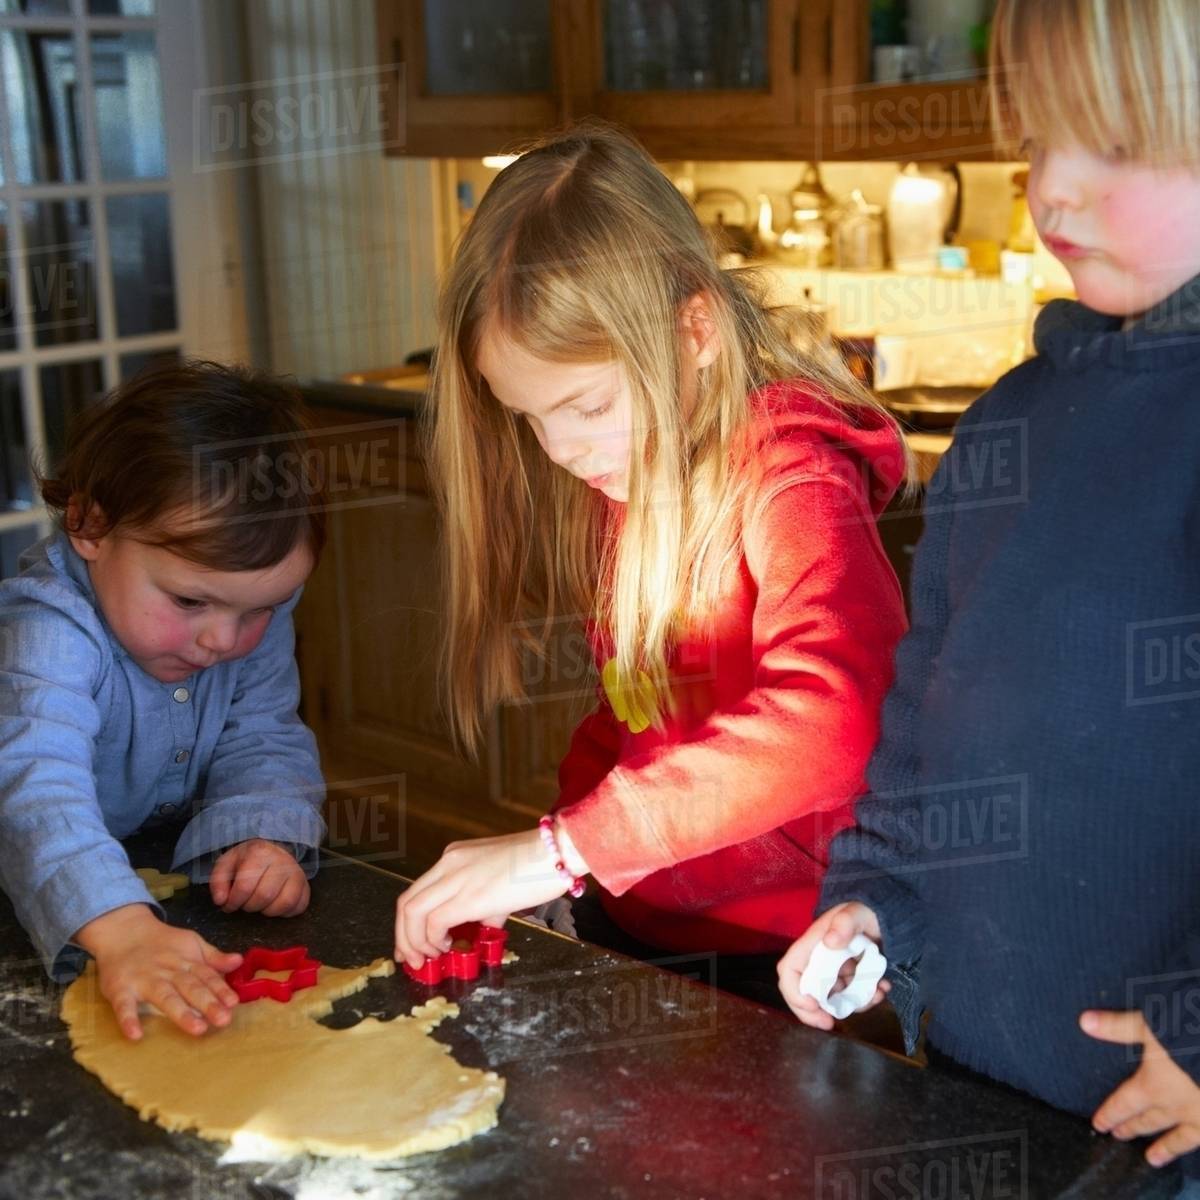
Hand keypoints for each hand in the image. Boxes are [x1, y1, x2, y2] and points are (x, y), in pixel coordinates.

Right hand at [74, 903, 242, 1040]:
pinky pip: (123, 1005)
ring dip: (181, 1013)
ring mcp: (144, 980)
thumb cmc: (162, 944)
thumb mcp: (191, 944)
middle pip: (190, 987)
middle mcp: (168, 971)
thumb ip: (213, 957)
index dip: (220, 989)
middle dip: (208, 1003)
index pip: (207, 976)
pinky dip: (128, 1019)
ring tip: (197, 1029)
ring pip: (165, 996)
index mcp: (186, 962)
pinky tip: (135, 1035)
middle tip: (223, 1019)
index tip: (233, 1003)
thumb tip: (238, 961)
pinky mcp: (120, 988)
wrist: (124, 930)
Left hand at [209, 839, 308, 915]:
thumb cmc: (247, 860)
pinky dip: (285, 912)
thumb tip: (221, 901)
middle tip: (245, 903)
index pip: (245, 886)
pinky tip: (274, 905)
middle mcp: (282, 861)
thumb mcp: (227, 864)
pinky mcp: (305, 885)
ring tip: (259, 904)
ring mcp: (297, 873)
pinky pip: (299, 907)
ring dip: (267, 911)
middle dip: (249, 906)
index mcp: (260, 852)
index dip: (234, 901)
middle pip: (265, 896)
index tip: (229, 904)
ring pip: (284, 903)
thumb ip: (218, 882)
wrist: (272, 850)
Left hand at [394, 828, 571, 967]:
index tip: (411, 945)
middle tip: (411, 960)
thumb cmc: (537, 865)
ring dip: (414, 942)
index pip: (417, 891)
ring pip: (412, 912)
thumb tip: (483, 928)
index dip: (408, 923)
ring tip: (428, 958)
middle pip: (406, 902)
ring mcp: (456, 878)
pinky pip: (435, 922)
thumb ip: (486, 906)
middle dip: (403, 936)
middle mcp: (448, 864)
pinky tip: (448, 948)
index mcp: (454, 858)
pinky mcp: (469, 897)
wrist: (556, 852)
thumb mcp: (501, 883)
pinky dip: (433, 940)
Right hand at [777, 901, 889, 1029]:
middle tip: (829, 1024)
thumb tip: (830, 942)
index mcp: (812, 945)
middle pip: (802, 992)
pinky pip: (850, 997)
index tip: (813, 1005)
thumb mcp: (856, 912)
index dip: (794, 992)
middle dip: (812, 1012)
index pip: (789, 970)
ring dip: (850, 1006)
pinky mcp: (847, 978)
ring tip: (876, 996)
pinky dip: (865, 1000)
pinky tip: (883, 989)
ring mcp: (832, 972)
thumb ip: (845, 922)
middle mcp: (818, 961)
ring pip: (829, 999)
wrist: (882, 916)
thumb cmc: (864, 911)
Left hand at [1084, 1008, 1199, 1167]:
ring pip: (1181, 1137)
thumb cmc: (1189, 1039)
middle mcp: (1176, 1106)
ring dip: (1165, 1147)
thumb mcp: (1151, 1026)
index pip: (1125, 1103)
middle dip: (1132, 1127)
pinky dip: (1197, 1144)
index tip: (1099, 1124)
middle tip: (1119, 1136)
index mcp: (1154, 1086)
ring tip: (1153, 1159)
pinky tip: (1197, 1146)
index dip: (1110, 1114)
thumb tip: (1083, 1021)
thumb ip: (1119, 1026)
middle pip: (1149, 1120)